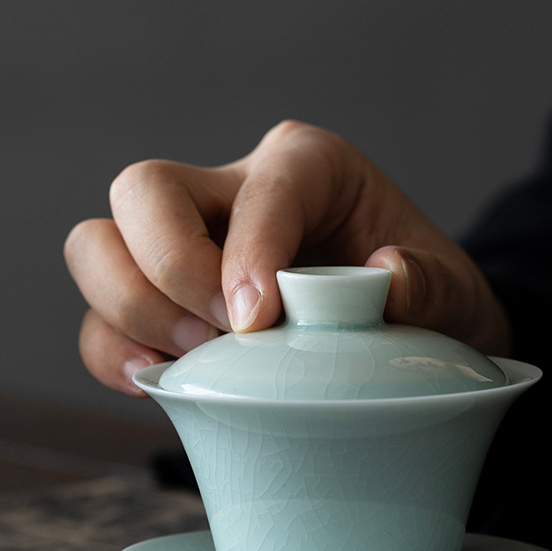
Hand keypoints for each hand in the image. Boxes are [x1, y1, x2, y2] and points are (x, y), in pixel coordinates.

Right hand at [64, 120, 511, 395]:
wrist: (402, 340)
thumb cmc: (422, 303)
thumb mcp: (453, 294)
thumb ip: (432, 286)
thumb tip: (389, 280)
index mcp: (309, 168)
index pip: (263, 184)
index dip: (250, 248)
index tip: (259, 322)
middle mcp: (233, 193)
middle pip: (143, 192)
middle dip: (168, 268)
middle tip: (220, 336)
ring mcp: (190, 246)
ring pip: (98, 246)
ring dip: (130, 309)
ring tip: (192, 362)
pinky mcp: (166, 304)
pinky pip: (103, 319)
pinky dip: (112, 352)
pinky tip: (156, 382)